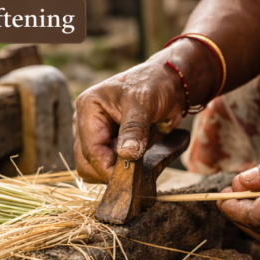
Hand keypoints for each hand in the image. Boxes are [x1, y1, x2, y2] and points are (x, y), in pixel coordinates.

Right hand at [72, 56, 184, 182]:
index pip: (90, 148)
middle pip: (88, 162)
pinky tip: (144, 153)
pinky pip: (115, 165)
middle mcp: (89, 123)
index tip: (126, 176)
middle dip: (111, 169)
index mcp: (88, 108)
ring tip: (143, 149)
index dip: (105, 166)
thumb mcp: (143, 102)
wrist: (170, 83)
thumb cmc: (153, 83)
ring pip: (100, 167)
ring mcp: (100, 135)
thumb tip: (126, 155)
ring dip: (121, 167)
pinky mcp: (113, 144)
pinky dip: (129, 166)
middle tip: (136, 168)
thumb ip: (134, 128)